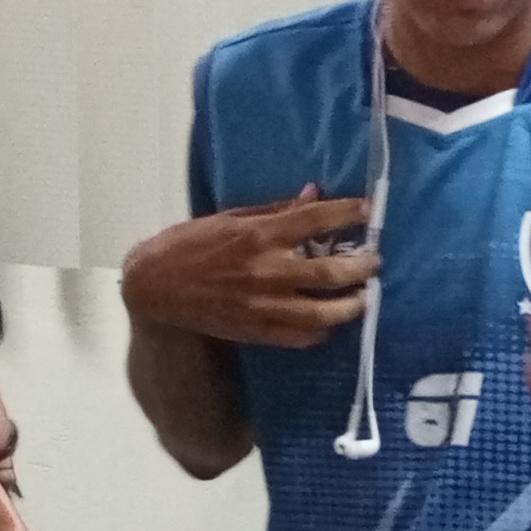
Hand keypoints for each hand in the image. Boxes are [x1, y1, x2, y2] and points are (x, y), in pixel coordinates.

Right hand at [119, 187, 375, 349]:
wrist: (156, 287)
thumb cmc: (190, 245)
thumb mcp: (230, 217)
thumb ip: (276, 210)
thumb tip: (315, 194)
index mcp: (259, 235)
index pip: (315, 220)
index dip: (347, 213)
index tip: (368, 210)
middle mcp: (267, 270)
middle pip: (329, 272)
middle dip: (361, 267)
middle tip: (374, 261)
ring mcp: (264, 305)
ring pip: (322, 313)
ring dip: (350, 306)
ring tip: (363, 299)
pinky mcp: (258, 331)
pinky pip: (301, 337)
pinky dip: (321, 330)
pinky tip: (329, 322)